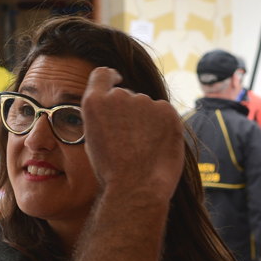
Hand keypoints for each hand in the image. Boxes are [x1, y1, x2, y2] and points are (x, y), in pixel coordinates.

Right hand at [81, 67, 183, 203]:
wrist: (136, 187)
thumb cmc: (112, 171)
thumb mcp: (93, 139)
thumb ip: (102, 117)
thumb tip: (115, 111)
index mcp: (95, 102)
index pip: (102, 74)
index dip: (111, 77)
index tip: (118, 79)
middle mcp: (119, 96)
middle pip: (128, 96)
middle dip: (130, 112)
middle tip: (132, 140)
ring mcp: (145, 101)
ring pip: (147, 107)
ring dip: (147, 121)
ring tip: (144, 149)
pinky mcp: (167, 110)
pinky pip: (165, 114)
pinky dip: (163, 127)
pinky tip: (157, 147)